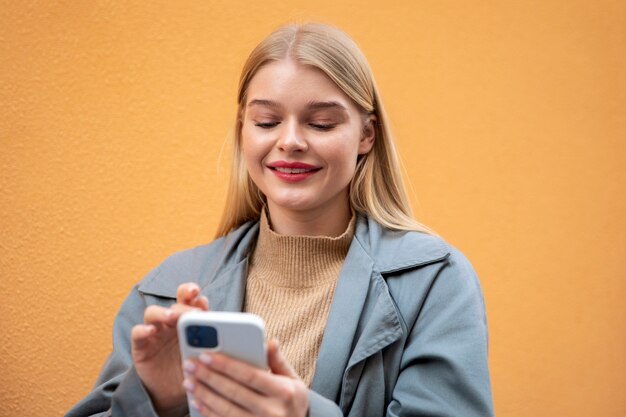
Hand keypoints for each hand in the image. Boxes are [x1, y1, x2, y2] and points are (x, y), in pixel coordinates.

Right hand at [131, 283, 208, 413]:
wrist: (172, 393)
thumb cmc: (192, 371)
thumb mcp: (205, 359)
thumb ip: (216, 347)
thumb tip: (237, 342)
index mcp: (190, 322)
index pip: (192, 302)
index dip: (196, 297)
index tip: (203, 301)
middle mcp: (171, 322)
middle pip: (176, 303)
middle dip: (184, 300)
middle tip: (193, 308)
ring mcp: (155, 332)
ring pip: (154, 312)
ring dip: (163, 312)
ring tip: (172, 317)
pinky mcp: (141, 346)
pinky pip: (137, 333)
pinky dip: (142, 330)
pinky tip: (150, 331)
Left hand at [183, 339, 308, 416]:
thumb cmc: (292, 401)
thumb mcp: (293, 380)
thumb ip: (279, 361)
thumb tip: (270, 341)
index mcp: (284, 392)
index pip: (249, 375)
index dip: (226, 365)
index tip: (206, 355)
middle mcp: (272, 411)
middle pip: (233, 392)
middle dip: (208, 377)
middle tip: (190, 365)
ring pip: (225, 410)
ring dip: (204, 395)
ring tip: (188, 381)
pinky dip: (208, 412)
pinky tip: (197, 401)